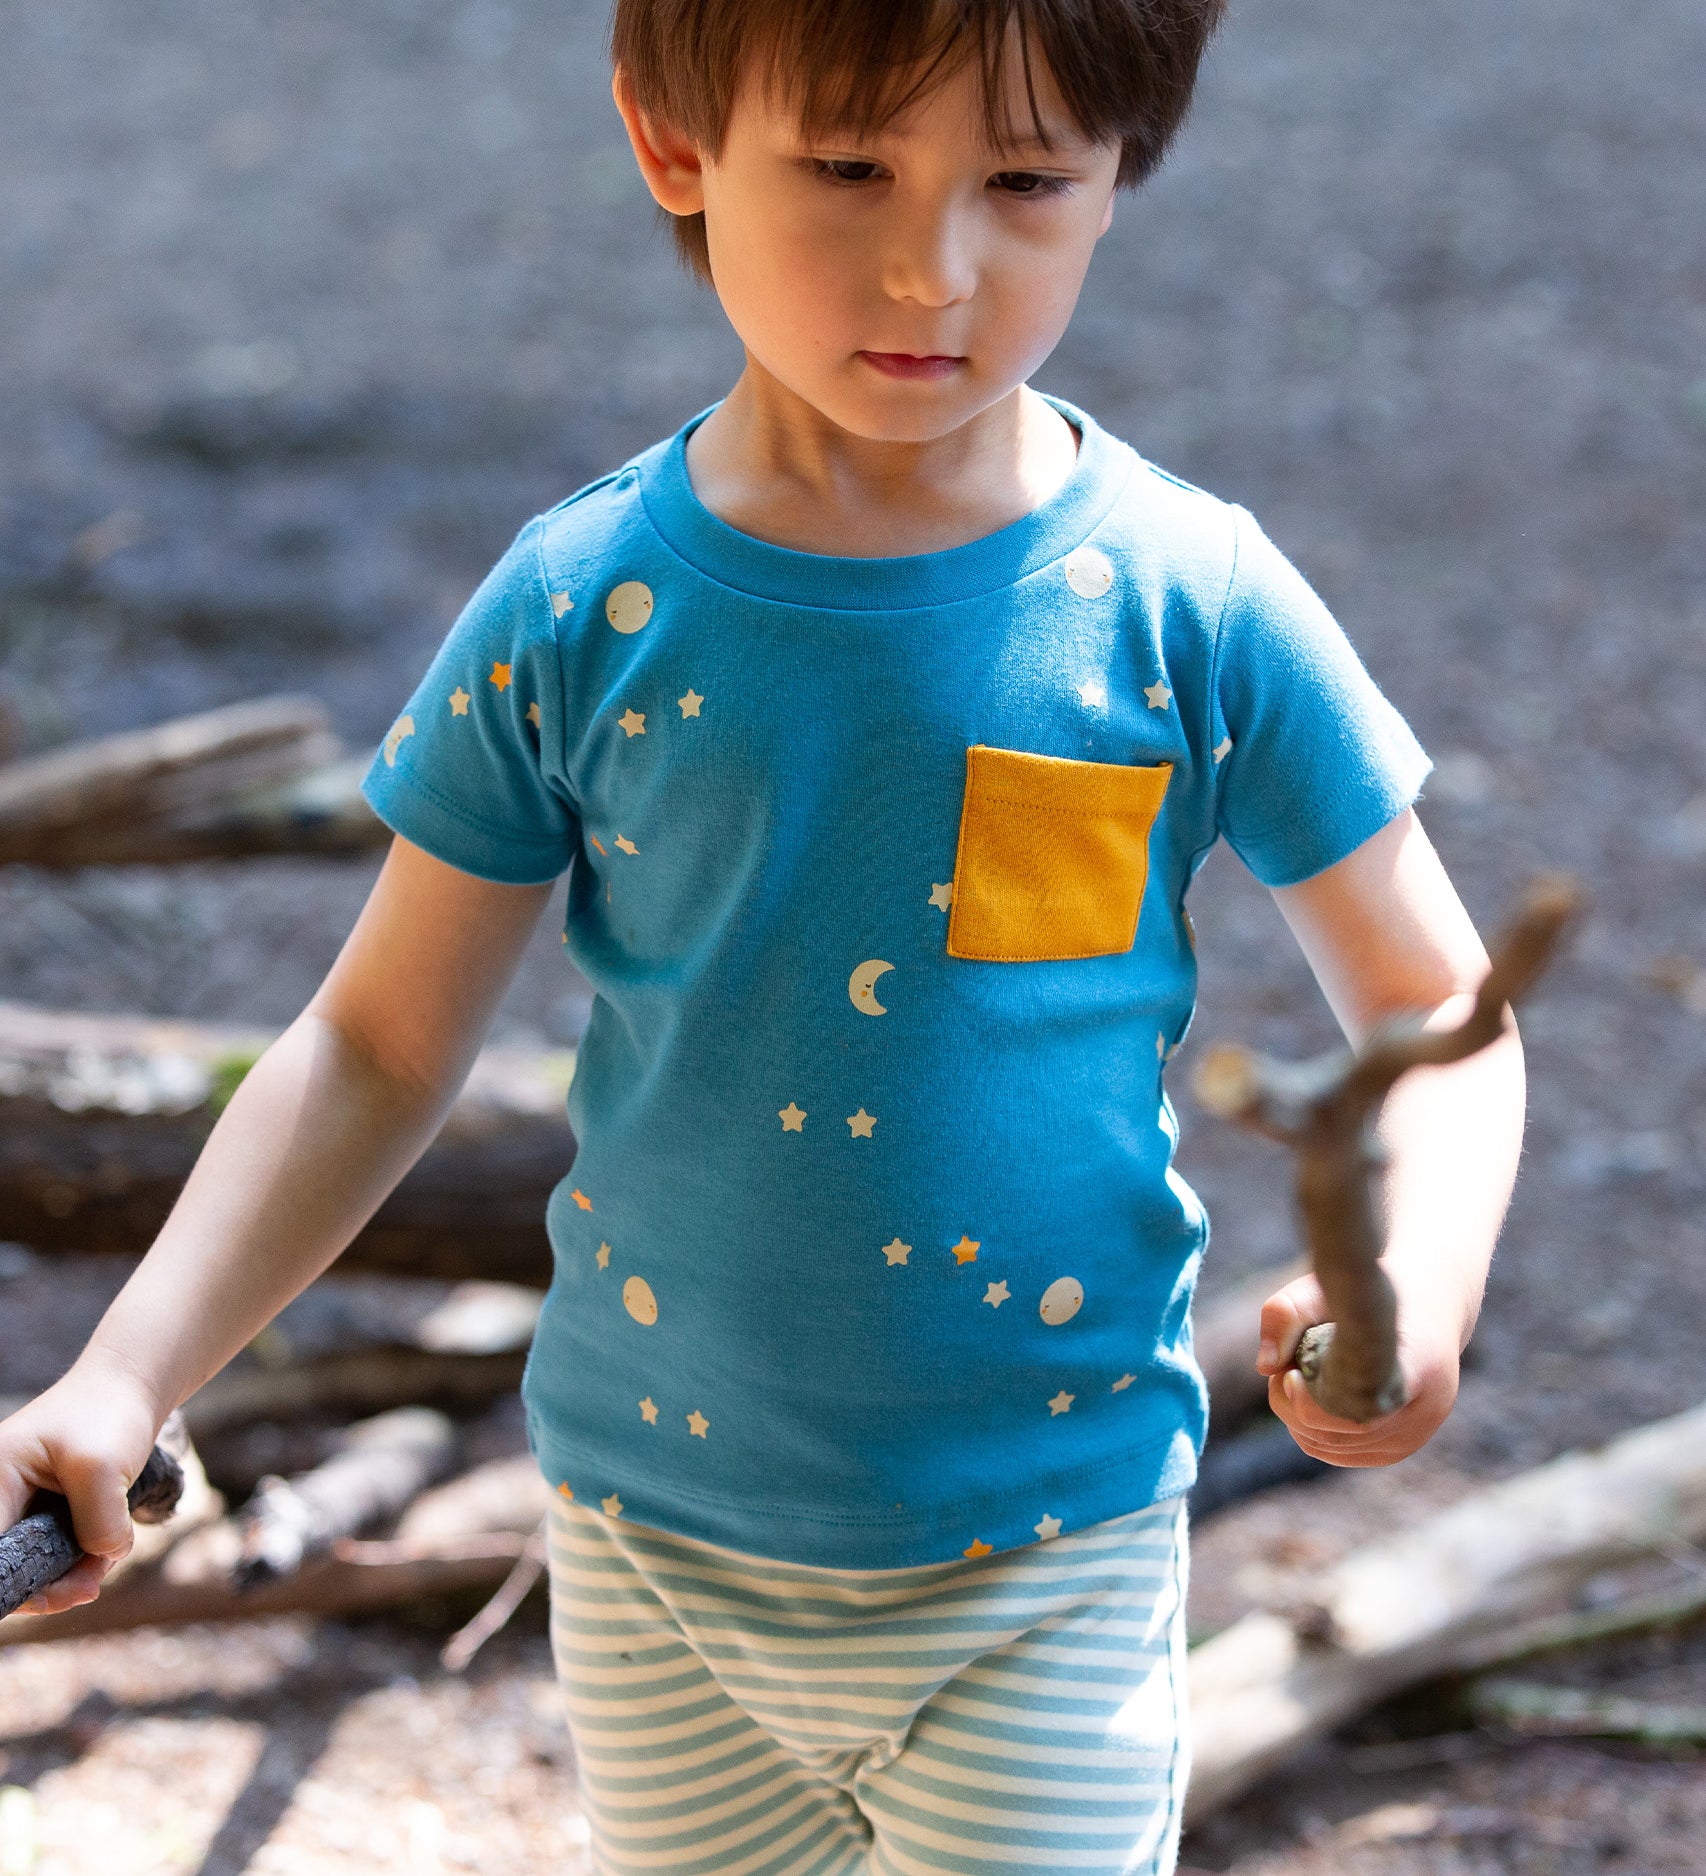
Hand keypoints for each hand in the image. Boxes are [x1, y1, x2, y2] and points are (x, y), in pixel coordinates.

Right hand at [0, 1357, 162, 1615]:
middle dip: (50, 1585)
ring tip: (108, 1558)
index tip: (47, 1595)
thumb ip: (98, 1523)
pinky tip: (108, 1549)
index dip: (12, 1583)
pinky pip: (56, 1553)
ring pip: (37, 1565)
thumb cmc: (109, 1413)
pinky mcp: (47, 1513)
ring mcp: (23, 1507)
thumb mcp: (104, 1468)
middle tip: (90, 1585)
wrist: (132, 1384)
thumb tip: (100, 1561)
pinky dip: (83, 1558)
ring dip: (73, 1573)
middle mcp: (0, 1497)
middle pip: (9, 1566)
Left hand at [1255, 1271, 1460, 1466]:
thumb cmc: (1371, 1290)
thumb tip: (1265, 1366)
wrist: (1427, 1304)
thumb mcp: (1327, 1282)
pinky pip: (1341, 1453)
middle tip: (1282, 1372)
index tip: (1289, 1373)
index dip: (1313, 1398)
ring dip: (1298, 1420)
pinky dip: (1311, 1432)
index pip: (1360, 1401)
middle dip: (1294, 1407)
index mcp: (1420, 1363)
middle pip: (1342, 1431)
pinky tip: (1307, 1401)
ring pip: (1335, 1447)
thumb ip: (1287, 1313)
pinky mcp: (1403, 1447)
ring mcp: (1419, 1433)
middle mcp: (1427, 1408)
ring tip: (1295, 1381)